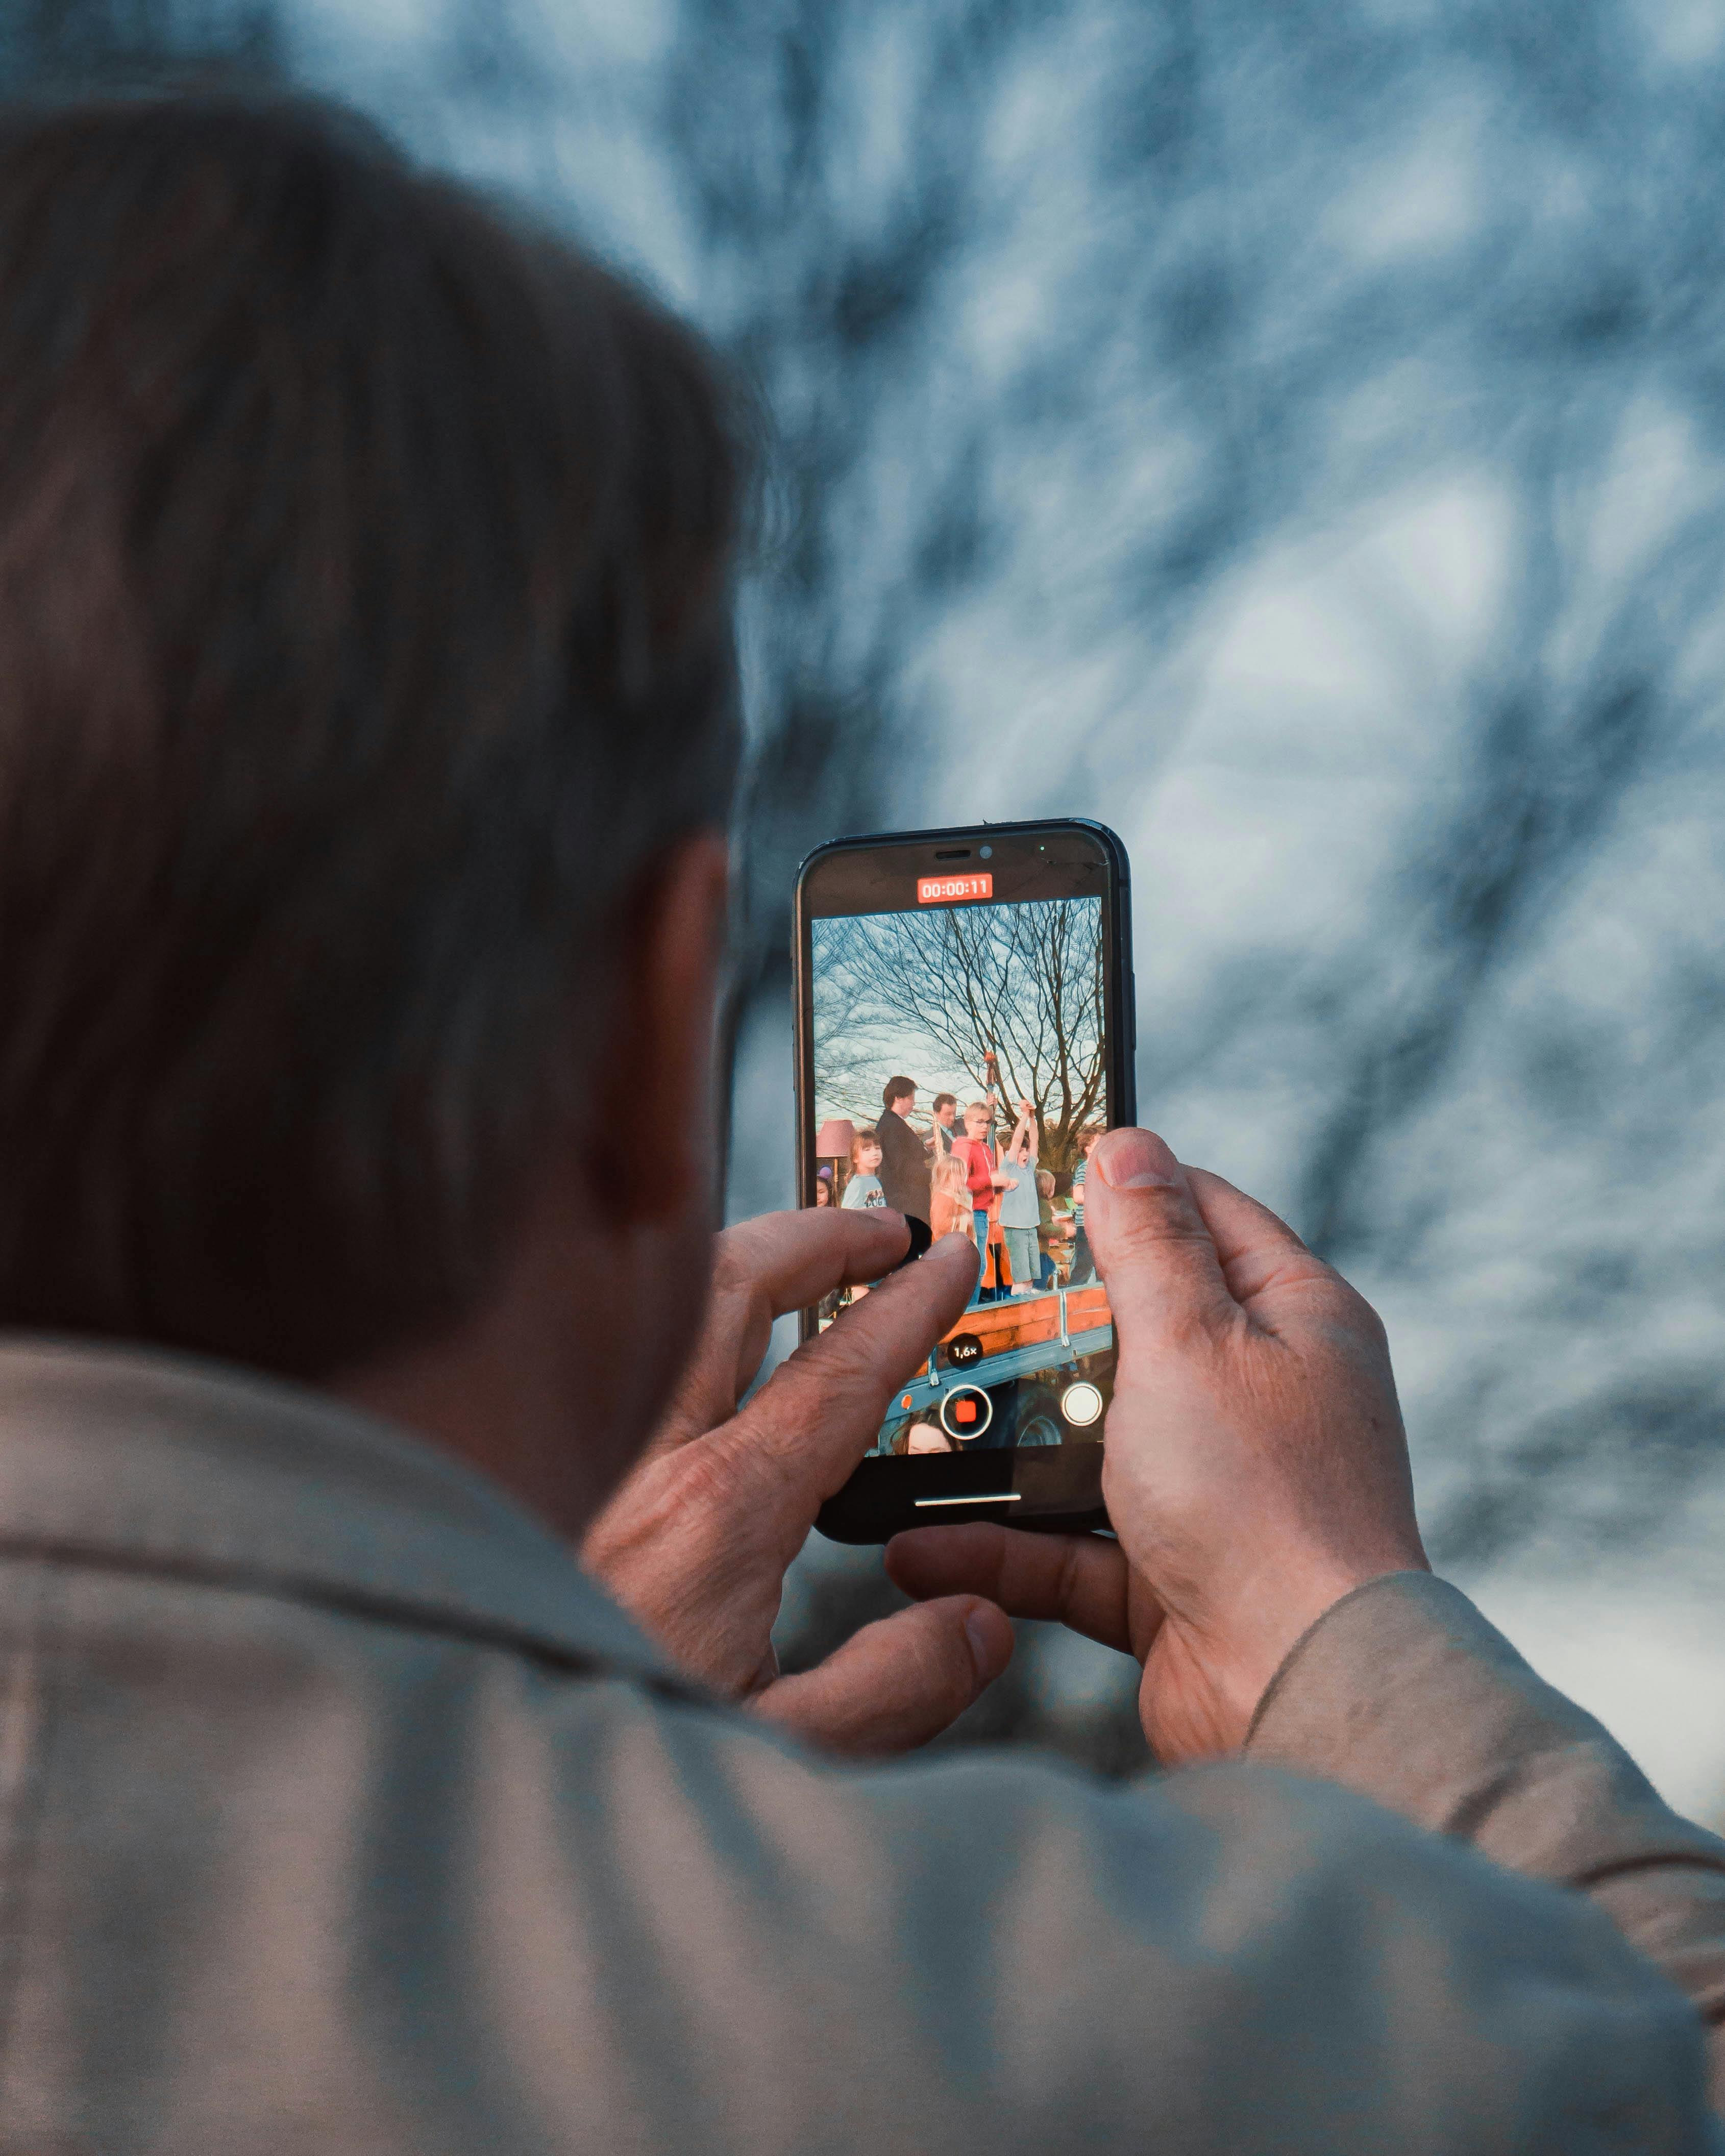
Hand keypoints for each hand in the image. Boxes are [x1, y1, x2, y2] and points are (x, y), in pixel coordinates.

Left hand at [581, 1210, 1008, 1753]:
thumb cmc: (587, 1769)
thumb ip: (892, 1687)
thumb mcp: (779, 1754)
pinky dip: (668, 1317)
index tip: (943, 1261)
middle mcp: (641, 1458)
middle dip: (817, 1237)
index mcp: (718, 1514)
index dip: (906, 1304)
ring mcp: (580, 1456)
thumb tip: (976, 1625)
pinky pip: (612, 1354)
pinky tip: (684, 1350)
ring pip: (661, 1305)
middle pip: (735, 1287)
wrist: (462, 1769)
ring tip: (792, 1260)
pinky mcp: (530, 1474)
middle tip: (877, 1228)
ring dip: (740, 1262)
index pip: (839, 1369)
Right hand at [887, 1128, 1426, 1763]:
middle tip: (949, 1295)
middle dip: (1042, 1323)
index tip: (1031, 1181)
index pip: (1204, 1216)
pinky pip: (1071, 1546)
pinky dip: (1003, 1545)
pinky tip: (920, 1543)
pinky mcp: (1172, 1576)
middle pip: (1135, 1330)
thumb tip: (1128, 1146)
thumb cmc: (1263, 1504)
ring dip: (1008, 1443)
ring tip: (914, 1420)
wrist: (1298, 1693)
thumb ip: (1148, 1244)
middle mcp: (1262, 1398)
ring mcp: (1218, 1489)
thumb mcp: (1189, 1341)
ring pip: (1093, 1441)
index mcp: (1294, 1320)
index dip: (1121, 1192)